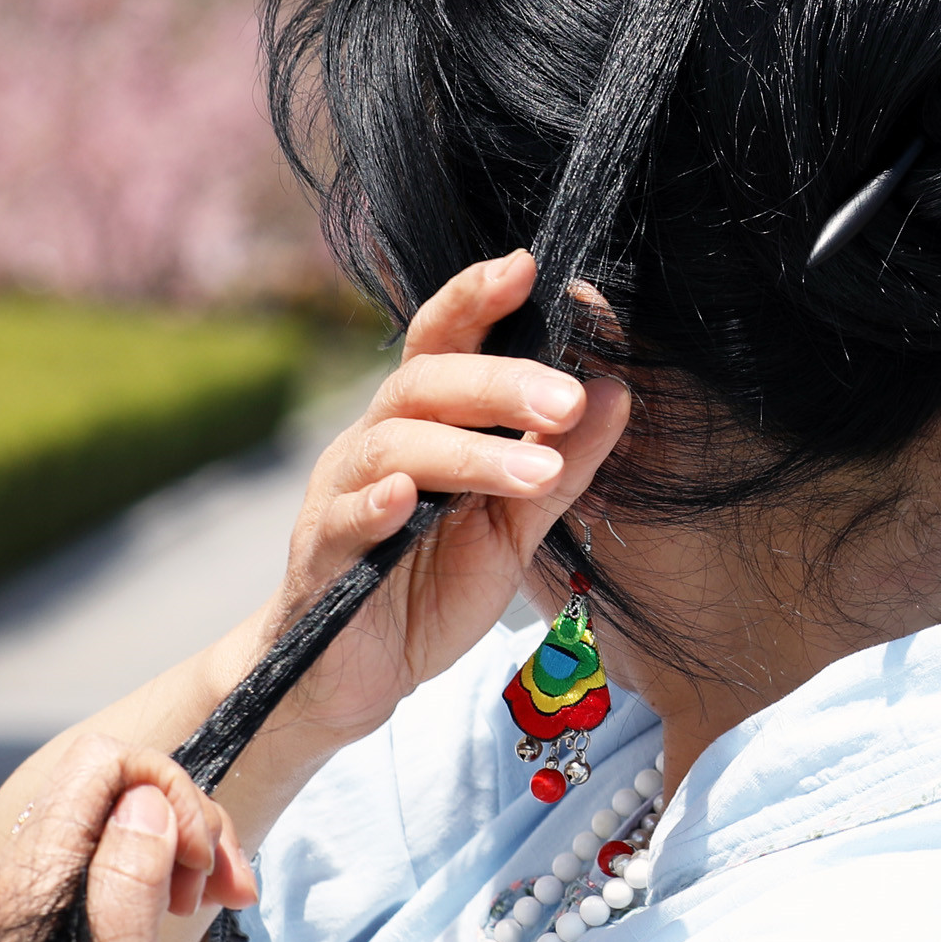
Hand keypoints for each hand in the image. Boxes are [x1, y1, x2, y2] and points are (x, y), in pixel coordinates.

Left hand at [0, 735, 255, 941]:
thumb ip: (125, 882)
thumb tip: (146, 799)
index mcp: (33, 878)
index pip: (103, 763)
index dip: (169, 788)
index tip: (203, 859)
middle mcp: (19, 873)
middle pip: (117, 787)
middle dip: (186, 820)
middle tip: (226, 890)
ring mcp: (27, 893)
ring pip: (118, 820)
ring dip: (180, 846)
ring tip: (215, 902)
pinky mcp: (43, 916)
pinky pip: (106, 859)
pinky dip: (156, 871)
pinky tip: (185, 910)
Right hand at [252, 251, 629, 753]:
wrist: (355, 674)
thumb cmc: (430, 584)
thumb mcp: (514, 525)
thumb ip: (562, 464)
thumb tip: (617, 392)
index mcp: (424, 422)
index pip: (446, 341)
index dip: (478, 299)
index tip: (529, 267)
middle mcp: (376, 441)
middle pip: (426, 382)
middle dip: (498, 382)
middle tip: (566, 398)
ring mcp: (343, 494)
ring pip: (394, 445)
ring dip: (469, 452)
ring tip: (537, 472)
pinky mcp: (323, 555)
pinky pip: (343, 519)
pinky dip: (372, 503)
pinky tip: (404, 498)